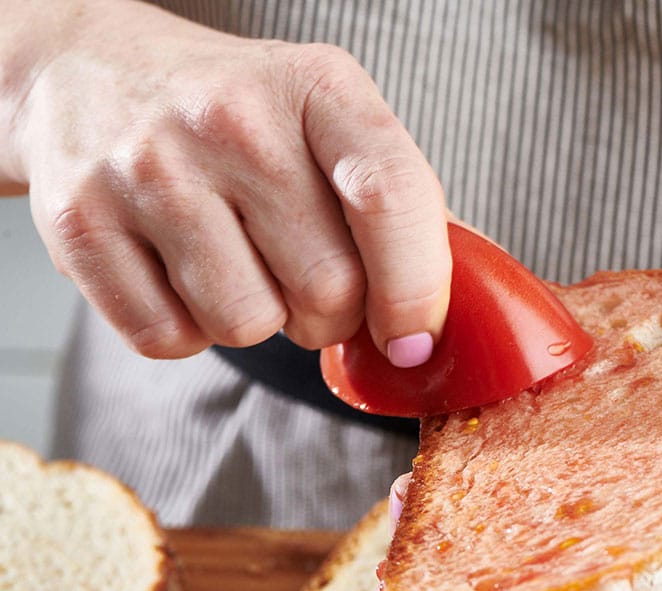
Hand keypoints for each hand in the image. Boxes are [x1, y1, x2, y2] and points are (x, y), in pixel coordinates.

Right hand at [8, 0, 448, 360]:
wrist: (88, 71)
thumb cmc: (239, 114)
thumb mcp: (330, 120)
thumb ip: (401, 205)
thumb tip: (475, 303)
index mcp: (320, 87)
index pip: (391, 197)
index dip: (417, 290)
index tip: (417, 340)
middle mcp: (231, 119)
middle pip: (328, 287)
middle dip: (333, 315)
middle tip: (310, 283)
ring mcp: (148, 168)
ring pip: (249, 324)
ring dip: (260, 322)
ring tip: (240, 265)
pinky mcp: (79, 223)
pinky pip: (169, 340)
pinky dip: (188, 331)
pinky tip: (182, 274)